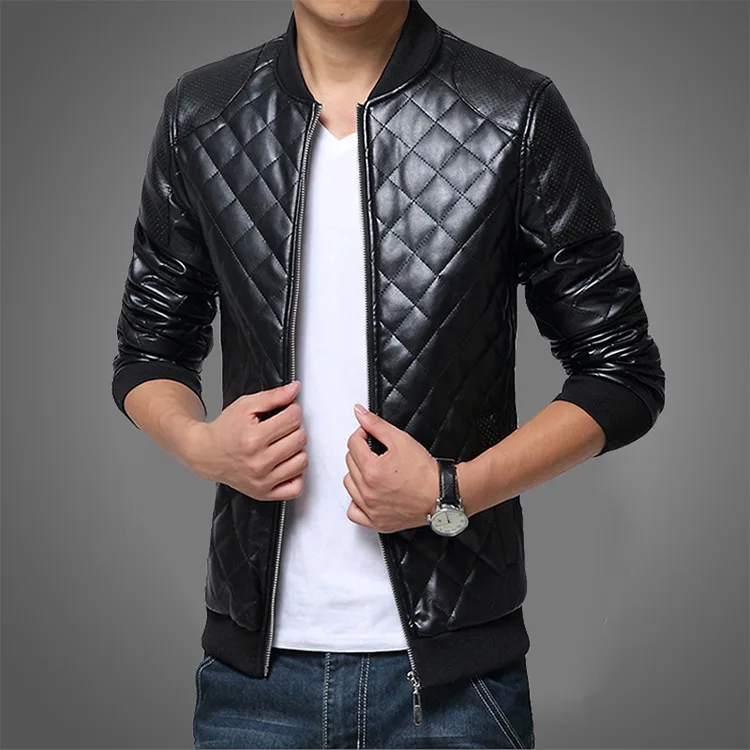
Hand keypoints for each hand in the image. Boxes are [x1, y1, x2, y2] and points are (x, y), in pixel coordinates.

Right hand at [187, 381, 307, 499]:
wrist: (207, 454)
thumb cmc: (225, 430)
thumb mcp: (246, 406)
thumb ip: (273, 396)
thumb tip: (294, 389)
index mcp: (253, 438)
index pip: (293, 419)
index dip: (293, 410)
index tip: (287, 411)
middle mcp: (258, 462)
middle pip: (300, 439)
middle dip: (295, 428)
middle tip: (283, 427)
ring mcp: (262, 480)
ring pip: (302, 462)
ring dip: (297, 450)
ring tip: (283, 444)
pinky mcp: (264, 493)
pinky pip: (296, 488)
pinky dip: (296, 475)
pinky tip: (285, 464)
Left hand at [343, 403, 438, 532]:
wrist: (442, 495)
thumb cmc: (425, 472)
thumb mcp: (400, 440)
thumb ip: (376, 425)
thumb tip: (359, 413)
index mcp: (371, 470)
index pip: (353, 444)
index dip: (362, 434)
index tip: (369, 435)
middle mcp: (368, 492)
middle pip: (349, 463)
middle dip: (360, 452)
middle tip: (375, 451)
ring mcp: (371, 509)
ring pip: (349, 485)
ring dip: (357, 474)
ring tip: (373, 470)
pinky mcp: (377, 522)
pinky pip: (354, 512)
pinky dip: (356, 502)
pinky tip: (367, 493)